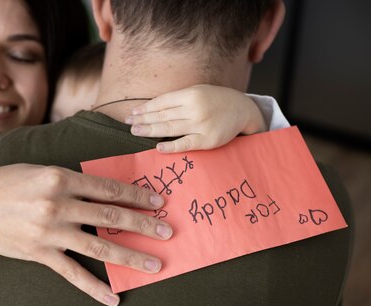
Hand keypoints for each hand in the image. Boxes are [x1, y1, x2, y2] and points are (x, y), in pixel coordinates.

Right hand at [0, 164, 172, 305]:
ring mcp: (50, 232)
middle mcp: (59, 204)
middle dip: (144, 225)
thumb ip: (70, 179)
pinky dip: (94, 287)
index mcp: (61, 178)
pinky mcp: (40, 254)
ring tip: (155, 265)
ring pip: (99, 246)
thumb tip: (102, 188)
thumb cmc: (5, 183)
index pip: (109, 188)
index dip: (137, 195)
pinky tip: (113, 298)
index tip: (158, 201)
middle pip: (112, 216)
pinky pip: (73, 274)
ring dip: (130, 256)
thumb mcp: (39, 170)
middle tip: (168, 232)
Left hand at [125, 85, 266, 152]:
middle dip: (144, 120)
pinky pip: (185, 144)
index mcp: (191, 94)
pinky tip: (158, 147)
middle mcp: (195, 108)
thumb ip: (178, 100)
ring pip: (170, 129)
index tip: (132, 113)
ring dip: (150, 130)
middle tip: (128, 124)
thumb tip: (152, 109)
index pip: (162, 102)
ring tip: (136, 132)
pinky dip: (171, 146)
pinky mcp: (207, 140)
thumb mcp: (197, 92)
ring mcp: (201, 125)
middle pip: (163, 115)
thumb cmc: (215, 100)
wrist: (242, 109)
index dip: (146, 108)